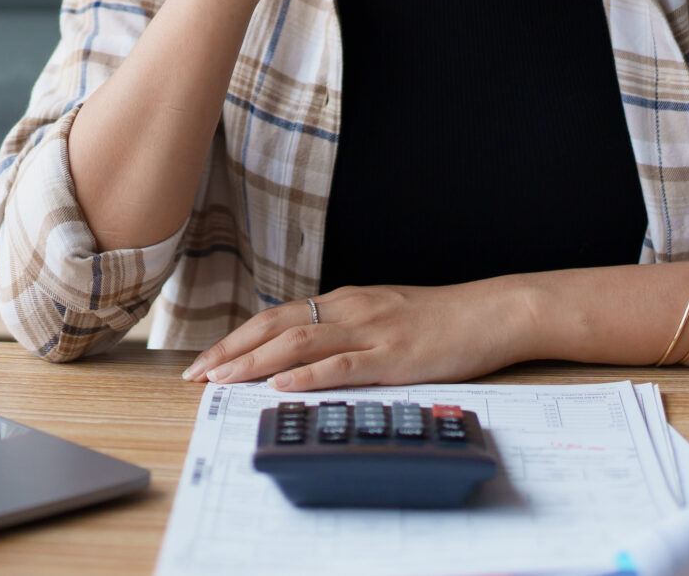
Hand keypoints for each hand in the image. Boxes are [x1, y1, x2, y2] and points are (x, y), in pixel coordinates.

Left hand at [180, 282, 533, 391]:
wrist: (492, 312)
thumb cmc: (442, 319)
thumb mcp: (384, 316)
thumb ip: (347, 330)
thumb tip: (308, 355)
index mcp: (345, 302)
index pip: (277, 317)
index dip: (237, 339)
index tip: (205, 362)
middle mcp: (350, 310)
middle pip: (276, 325)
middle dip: (231, 351)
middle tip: (195, 375)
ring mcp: (371, 330)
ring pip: (300, 342)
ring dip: (256, 362)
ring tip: (223, 380)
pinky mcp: (394, 354)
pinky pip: (344, 365)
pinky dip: (309, 375)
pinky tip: (284, 387)